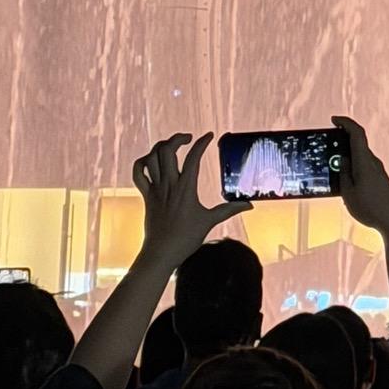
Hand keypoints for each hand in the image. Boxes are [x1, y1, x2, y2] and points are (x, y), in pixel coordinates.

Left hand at [132, 131, 246, 270]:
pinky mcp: (146, 196)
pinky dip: (143, 162)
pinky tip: (151, 161)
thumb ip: (229, 210)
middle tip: (188, 139)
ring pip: (152, 157)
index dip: (202, 143)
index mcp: (185, 188)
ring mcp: (155, 189)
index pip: (193, 157)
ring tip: (172, 146)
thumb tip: (249, 205)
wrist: (161, 253)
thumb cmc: (186, 239)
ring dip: (161, 147)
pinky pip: (139, 173)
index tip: (208, 135)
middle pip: (167, 150)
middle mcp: (168, 185)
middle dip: (177, 139)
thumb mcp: (209, 221)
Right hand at [333, 116, 388, 240]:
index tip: (333, 120)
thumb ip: (343, 174)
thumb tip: (342, 159)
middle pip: (357, 144)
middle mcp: (373, 163)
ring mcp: (377, 172)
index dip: (345, 123)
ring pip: (359, 157)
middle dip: (341, 142)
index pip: (357, 133)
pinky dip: (353, 168)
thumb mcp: (348, 192)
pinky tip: (345, 182)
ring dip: (346, 157)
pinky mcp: (380, 181)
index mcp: (364, 161)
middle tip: (325, 146)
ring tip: (331, 168)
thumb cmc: (371, 208)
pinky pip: (363, 168)